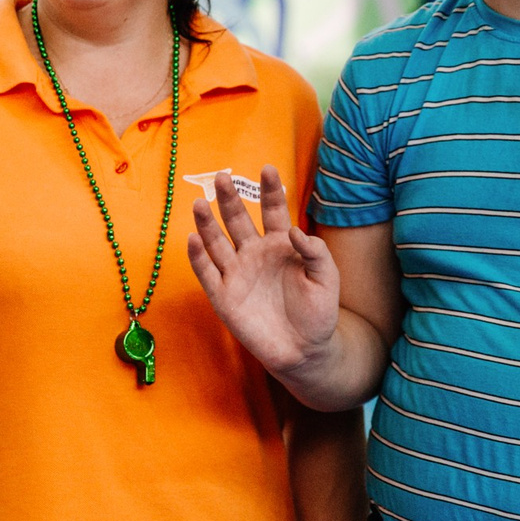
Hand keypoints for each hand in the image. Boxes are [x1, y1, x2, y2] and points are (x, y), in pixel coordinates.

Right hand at [187, 166, 340, 376]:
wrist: (305, 351)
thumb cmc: (318, 312)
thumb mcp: (326, 278)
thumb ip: (315, 251)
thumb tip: (293, 229)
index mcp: (280, 245)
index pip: (272, 210)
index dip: (270, 190)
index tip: (268, 169)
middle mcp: (254, 253)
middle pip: (238, 220)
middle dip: (230, 198)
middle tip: (222, 177)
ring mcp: (236, 274)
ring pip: (217, 242)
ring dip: (207, 223)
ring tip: (201, 202)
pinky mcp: (223, 297)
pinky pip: (207, 273)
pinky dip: (198, 257)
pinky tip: (193, 238)